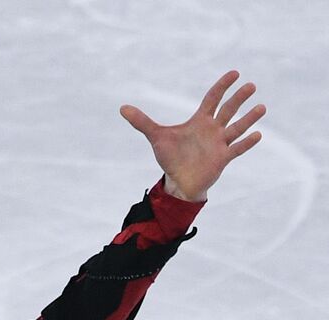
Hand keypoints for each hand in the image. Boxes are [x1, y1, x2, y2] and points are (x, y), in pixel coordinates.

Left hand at [120, 70, 265, 201]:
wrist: (178, 180)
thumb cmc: (170, 157)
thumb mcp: (156, 137)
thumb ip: (141, 122)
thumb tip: (122, 108)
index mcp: (200, 121)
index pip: (213, 99)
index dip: (222, 86)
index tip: (235, 73)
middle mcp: (212, 130)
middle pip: (228, 110)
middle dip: (239, 98)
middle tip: (251, 85)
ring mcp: (220, 144)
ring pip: (237, 128)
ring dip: (249, 119)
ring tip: (261, 107)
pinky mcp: (222, 159)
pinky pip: (237, 149)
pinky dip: (246, 143)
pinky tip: (257, 135)